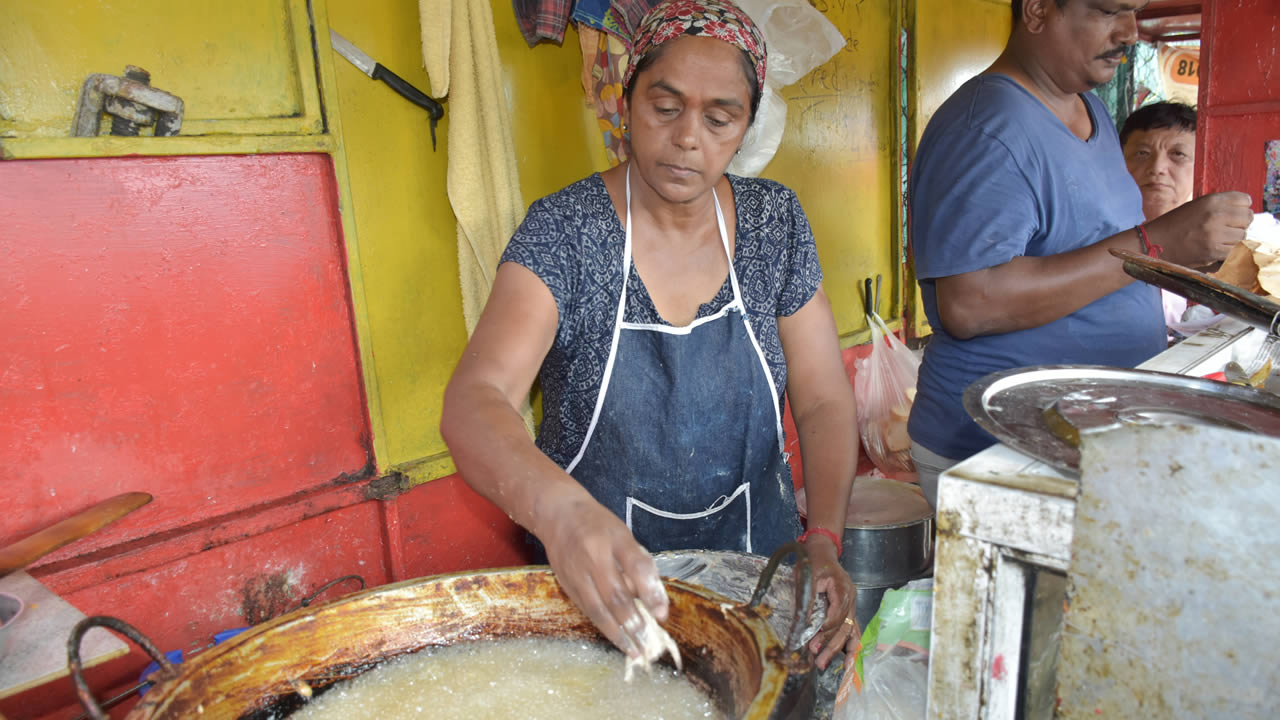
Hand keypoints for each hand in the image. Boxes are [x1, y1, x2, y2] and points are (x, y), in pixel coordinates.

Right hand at [537, 491, 668, 658]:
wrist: (558, 515)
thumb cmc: (599, 525)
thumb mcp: (623, 534)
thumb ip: (637, 563)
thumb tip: (651, 599)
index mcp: (616, 539)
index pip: (637, 566)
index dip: (651, 592)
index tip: (662, 614)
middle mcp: (595, 557)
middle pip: (615, 595)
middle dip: (633, 623)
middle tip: (649, 643)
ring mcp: (577, 573)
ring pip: (598, 610)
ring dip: (618, 633)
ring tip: (634, 649)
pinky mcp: (567, 585)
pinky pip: (587, 610)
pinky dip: (603, 626)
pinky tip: (616, 638)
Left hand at [802, 539, 859, 669]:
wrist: (822, 549)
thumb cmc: (812, 560)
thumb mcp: (806, 577)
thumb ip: (807, 600)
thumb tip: (804, 624)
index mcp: (842, 588)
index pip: (837, 615)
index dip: (825, 629)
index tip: (812, 642)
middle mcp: (851, 598)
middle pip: (844, 626)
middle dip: (830, 645)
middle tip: (817, 660)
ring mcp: (852, 603)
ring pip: (849, 630)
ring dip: (838, 648)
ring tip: (825, 663)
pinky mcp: (849, 608)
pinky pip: (853, 628)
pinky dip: (850, 644)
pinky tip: (847, 660)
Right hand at [1145, 191, 1252, 267]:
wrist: (1154, 243)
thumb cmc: (1174, 224)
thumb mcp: (1196, 206)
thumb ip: (1219, 206)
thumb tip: (1243, 212)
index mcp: (1211, 201)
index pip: (1245, 200)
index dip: (1240, 207)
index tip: (1233, 213)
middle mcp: (1216, 215)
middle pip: (1247, 218)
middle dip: (1239, 223)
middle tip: (1226, 228)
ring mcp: (1216, 234)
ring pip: (1242, 236)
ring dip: (1233, 239)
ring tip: (1218, 239)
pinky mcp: (1213, 251)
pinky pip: (1234, 251)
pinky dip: (1228, 251)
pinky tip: (1216, 249)